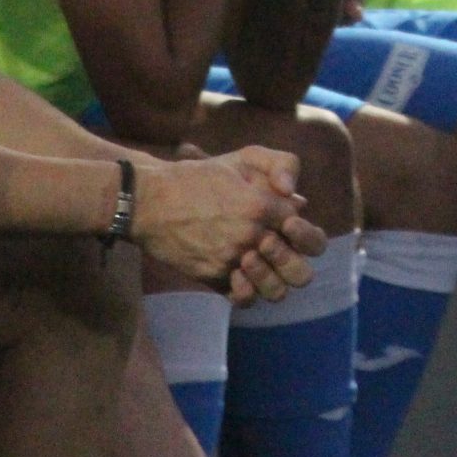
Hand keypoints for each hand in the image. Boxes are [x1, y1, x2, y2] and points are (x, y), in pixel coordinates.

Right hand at [133, 147, 323, 304]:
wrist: (149, 202)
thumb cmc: (198, 177)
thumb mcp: (242, 158)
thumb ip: (280, 166)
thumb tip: (299, 200)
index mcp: (262, 205)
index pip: (306, 233)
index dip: (302, 231)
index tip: (287, 224)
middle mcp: (251, 236)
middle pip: (301, 272)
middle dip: (296, 262)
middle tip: (279, 249)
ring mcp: (232, 260)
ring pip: (276, 292)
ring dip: (275, 280)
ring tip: (260, 263)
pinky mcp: (213, 277)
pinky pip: (244, 298)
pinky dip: (248, 291)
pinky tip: (242, 275)